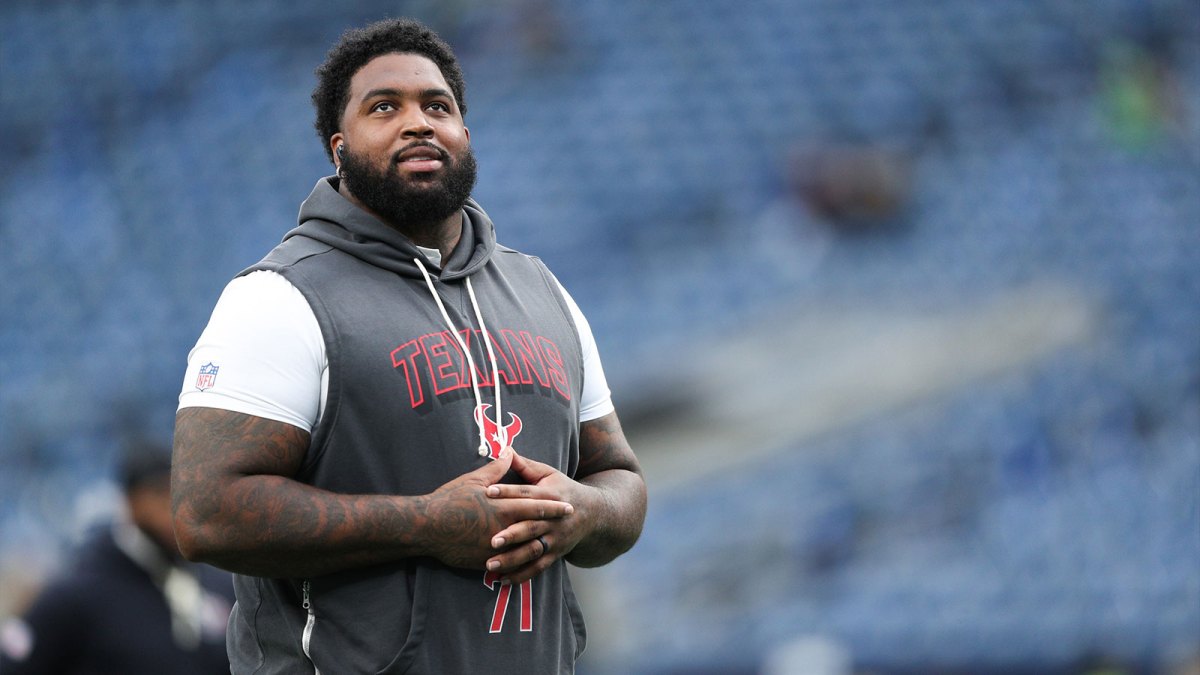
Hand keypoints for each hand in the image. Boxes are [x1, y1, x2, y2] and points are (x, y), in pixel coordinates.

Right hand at [423, 449, 573, 569]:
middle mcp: (503, 528)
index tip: (569, 506)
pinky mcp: (485, 561)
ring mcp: (495, 548)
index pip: (535, 505)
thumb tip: (508, 453)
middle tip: (569, 526)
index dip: (553, 506)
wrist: (426, 527)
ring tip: (552, 545)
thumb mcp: (473, 480)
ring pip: (526, 550)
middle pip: (536, 528)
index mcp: (502, 507)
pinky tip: (527, 564)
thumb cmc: (449, 500)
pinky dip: (519, 565)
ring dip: (540, 547)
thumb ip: (496, 469)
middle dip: (553, 527)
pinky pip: (508, 565)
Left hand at [483, 451, 594, 584]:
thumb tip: (506, 450)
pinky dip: (522, 575)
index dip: (508, 492)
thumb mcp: (549, 474)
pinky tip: (504, 581)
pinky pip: (538, 567)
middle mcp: (554, 519)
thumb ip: (526, 466)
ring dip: (513, 559)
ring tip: (491, 564)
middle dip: (512, 534)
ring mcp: (556, 539)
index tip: (487, 492)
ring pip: (534, 550)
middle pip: (532, 526)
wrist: (594, 514)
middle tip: (491, 540)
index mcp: (551, 496)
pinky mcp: (556, 554)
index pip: (527, 494)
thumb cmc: (564, 490)